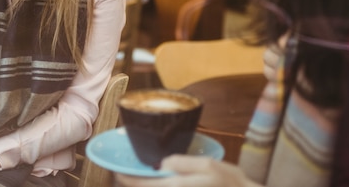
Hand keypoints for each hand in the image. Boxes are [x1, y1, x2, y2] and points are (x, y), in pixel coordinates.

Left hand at [114, 155, 261, 186]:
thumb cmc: (232, 184)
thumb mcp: (209, 165)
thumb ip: (182, 163)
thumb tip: (161, 163)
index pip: (141, 186)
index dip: (125, 179)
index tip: (116, 172)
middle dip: (133, 185)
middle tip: (124, 176)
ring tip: (138, 181)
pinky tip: (157, 183)